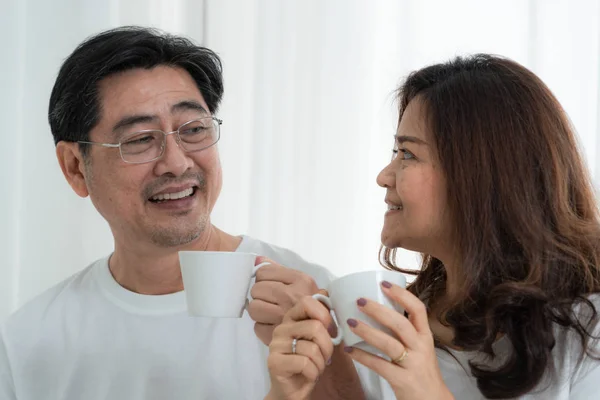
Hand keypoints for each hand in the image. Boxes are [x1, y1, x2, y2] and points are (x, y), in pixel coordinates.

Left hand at [248, 257, 319, 344]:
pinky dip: (262, 327)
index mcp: (301, 280)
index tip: (271, 287)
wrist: (323, 332)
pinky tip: (272, 325)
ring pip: (253, 308)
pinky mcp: (278, 334)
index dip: (264, 280)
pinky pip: (256, 327)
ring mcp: (285, 316)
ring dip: (259, 312)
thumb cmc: (310, 305)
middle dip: (260, 296)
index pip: (263, 272)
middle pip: (256, 289)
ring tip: (270, 313)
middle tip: (271, 301)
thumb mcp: (300, 282)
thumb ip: (278, 269)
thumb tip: (257, 258)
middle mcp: (292, 296)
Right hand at [266, 295, 334, 399]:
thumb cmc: (308, 363)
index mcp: (292, 318)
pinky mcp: (274, 362)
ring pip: (312, 348)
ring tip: (315, 367)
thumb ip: (323, 320)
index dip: (324, 315)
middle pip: (315, 327)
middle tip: (324, 356)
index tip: (329, 330)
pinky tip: (308, 375)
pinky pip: (305, 363)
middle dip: (327, 346)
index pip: (307, 302)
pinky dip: (313, 372)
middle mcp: (281, 328)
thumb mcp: (319, 339)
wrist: (293, 390)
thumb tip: (329, 297)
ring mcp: (276, 345)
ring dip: (321, 363)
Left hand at [343, 281, 453, 399]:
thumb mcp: (420, 349)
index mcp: (425, 337)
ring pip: (389, 343)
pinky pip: (379, 365)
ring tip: (350, 322)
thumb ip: (404, 333)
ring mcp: (413, 365)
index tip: (384, 284)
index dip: (402, 294)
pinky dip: (362, 356)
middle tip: (360, 301)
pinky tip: (348, 350)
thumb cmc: (422, 373)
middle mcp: (421, 348)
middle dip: (379, 310)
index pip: (418, 310)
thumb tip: (378, 312)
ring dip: (367, 331)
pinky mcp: (403, 381)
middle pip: (400, 324)